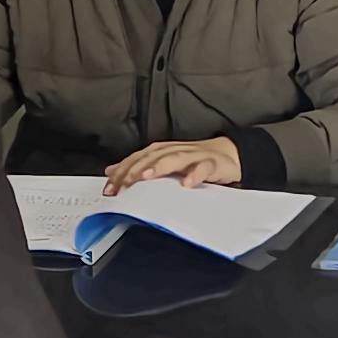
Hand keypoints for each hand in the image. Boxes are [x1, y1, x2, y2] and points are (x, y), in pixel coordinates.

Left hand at [104, 137, 240, 192]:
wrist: (227, 155)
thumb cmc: (193, 161)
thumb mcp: (164, 164)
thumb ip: (138, 167)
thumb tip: (112, 171)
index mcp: (162, 150)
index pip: (138, 158)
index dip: (123, 170)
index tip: (110, 187)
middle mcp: (175, 150)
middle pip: (152, 156)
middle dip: (136, 169)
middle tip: (124, 182)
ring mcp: (194, 155)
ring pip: (175, 158)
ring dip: (159, 166)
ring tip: (146, 177)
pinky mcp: (212, 163)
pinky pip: (203, 167)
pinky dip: (195, 174)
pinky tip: (187, 183)